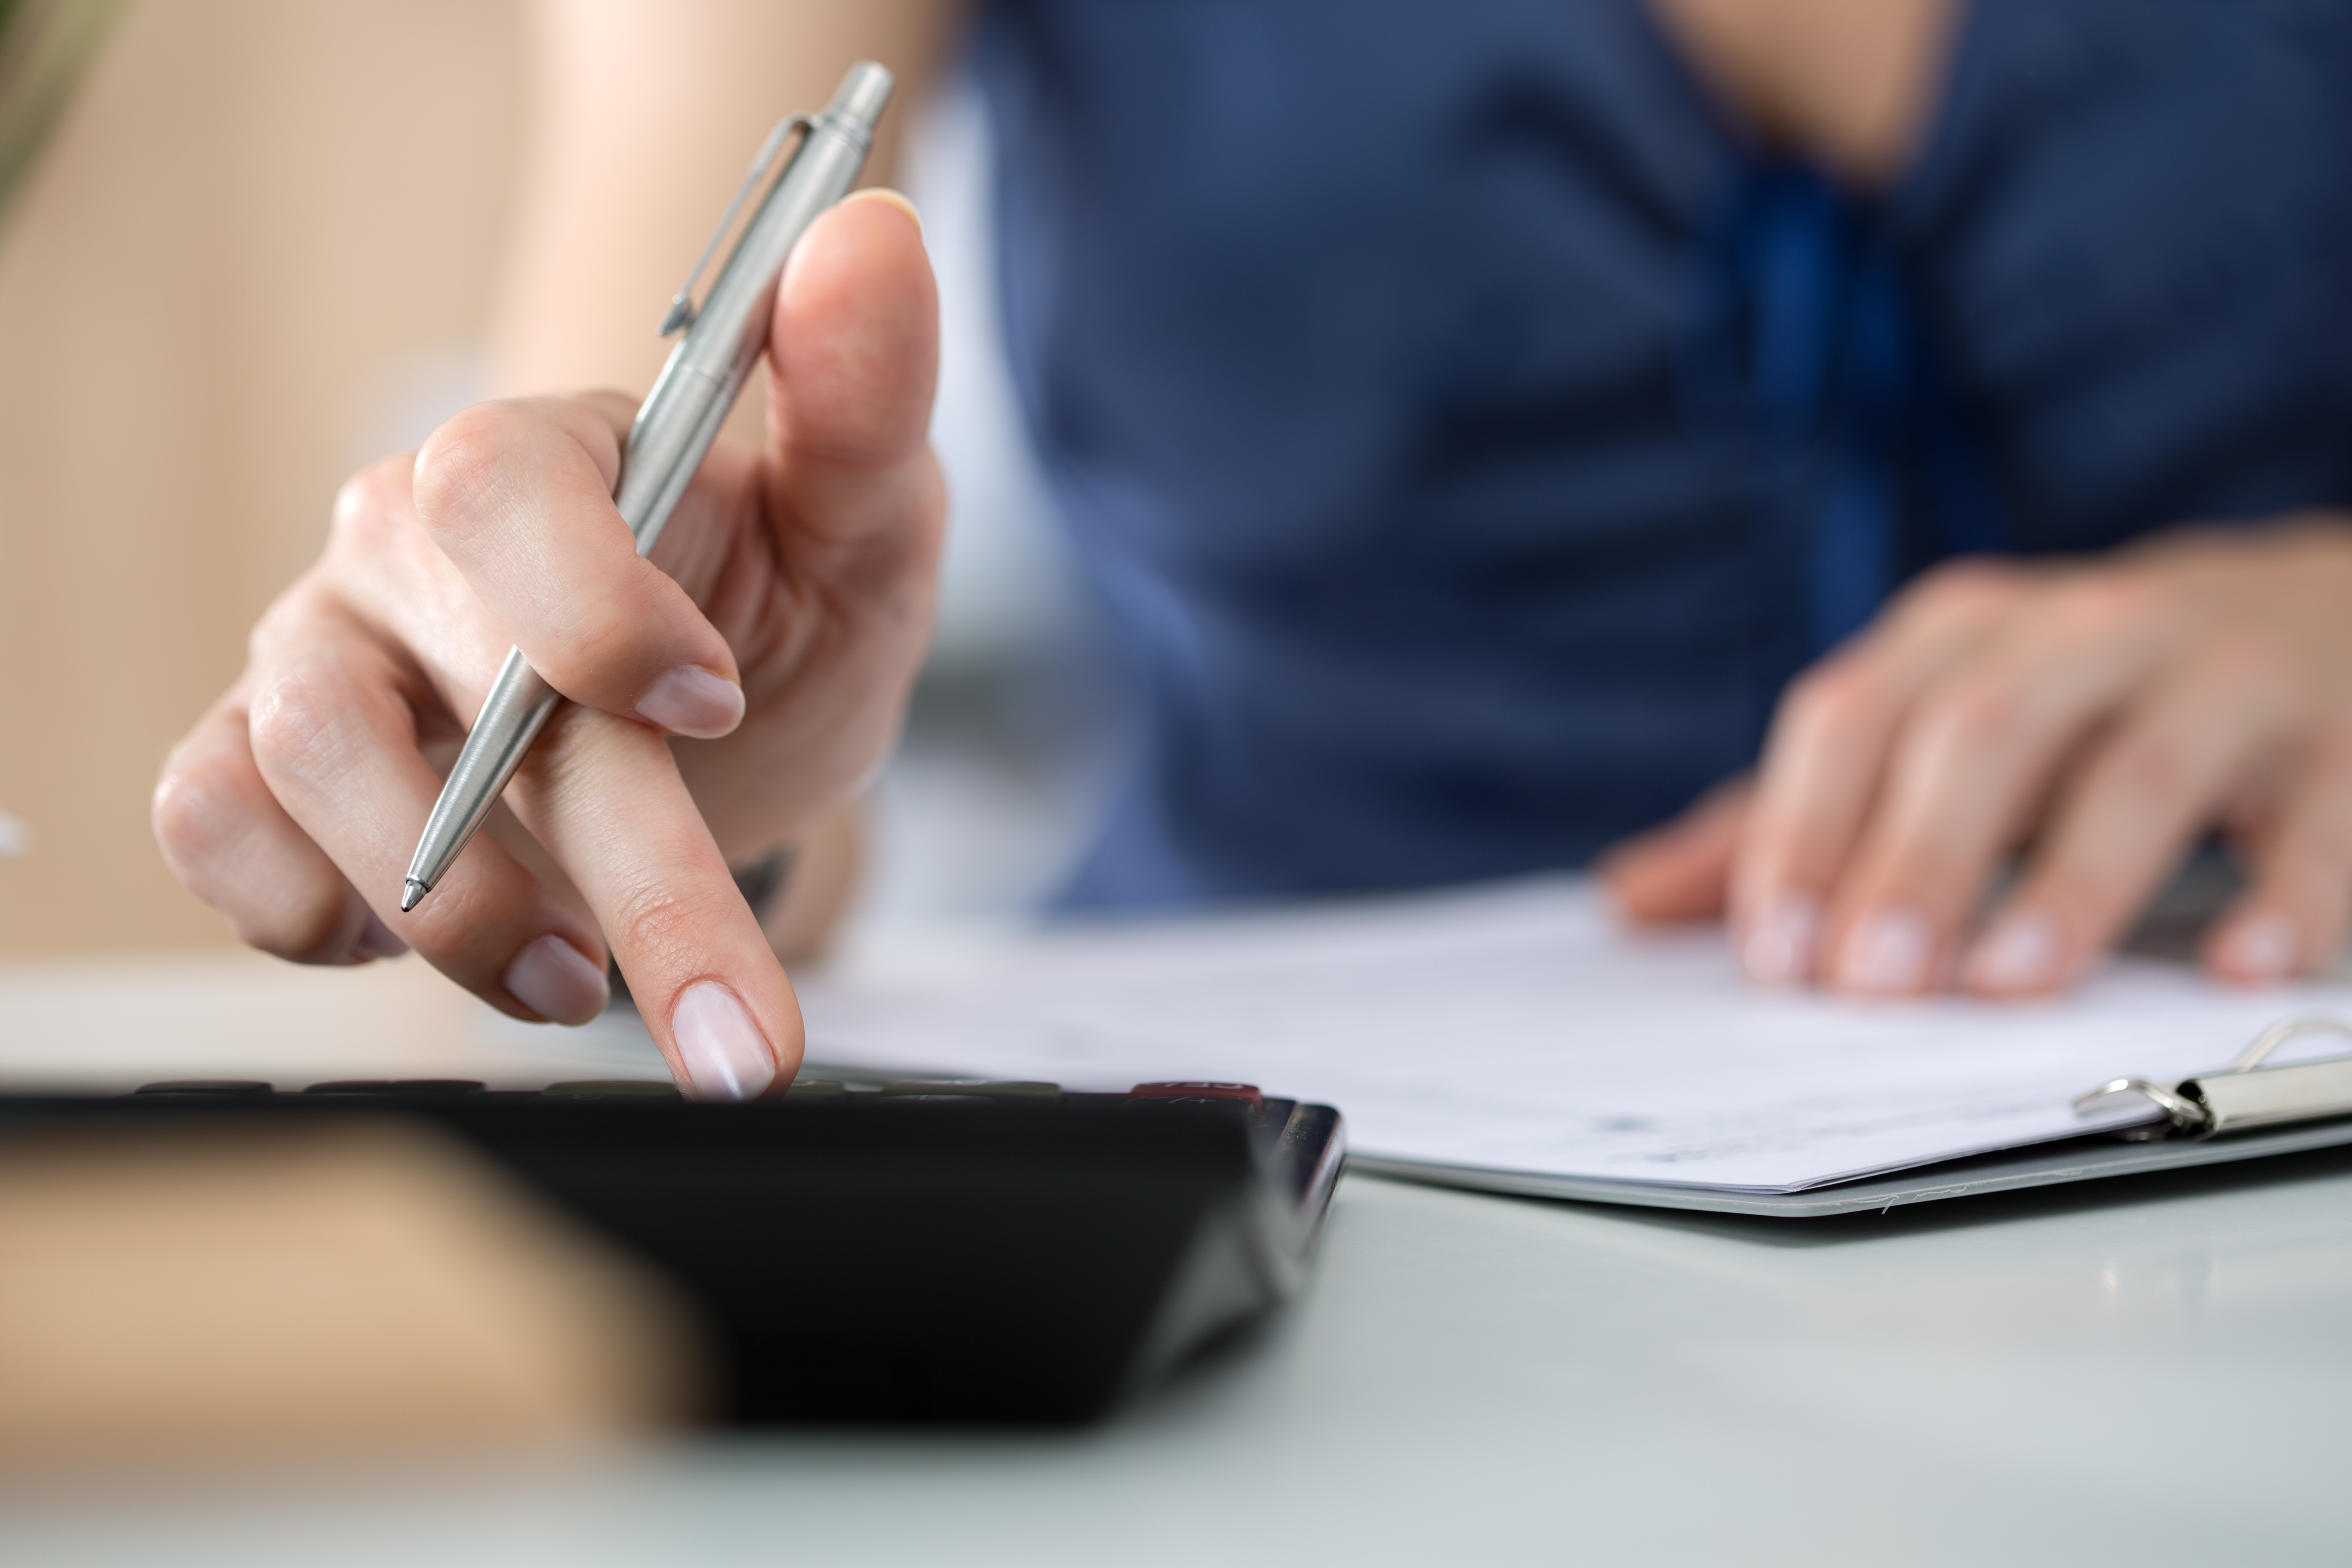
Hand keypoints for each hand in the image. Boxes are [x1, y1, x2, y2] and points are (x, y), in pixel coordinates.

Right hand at [153, 192, 942, 1095]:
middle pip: (446, 680)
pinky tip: (422, 942)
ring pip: (304, 762)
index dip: (594, 607)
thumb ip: (866, 397)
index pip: (502, 490)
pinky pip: (212, 825)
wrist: (721, 704)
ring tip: (586, 981)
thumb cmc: (782, 598)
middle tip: (741, 1026)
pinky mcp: (264, 761)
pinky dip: (299, 907)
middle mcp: (406, 541)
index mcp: (547, 457)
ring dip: (457, 911)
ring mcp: (320, 650)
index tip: (718, 705)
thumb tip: (873, 238)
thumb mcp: (866, 515)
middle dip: (615, 872)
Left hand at [1602, 517, 2351, 995]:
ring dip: (2071, 885)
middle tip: (1872, 984)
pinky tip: (2242, 972)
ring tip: (2009, 984)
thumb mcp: (1933, 729)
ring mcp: (2226, 679)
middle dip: (1916, 861)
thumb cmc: (2085, 698)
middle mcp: (2089, 634)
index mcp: (1966, 634)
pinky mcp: (2349, 739)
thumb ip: (1791, 816)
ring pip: (2139, 771)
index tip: (1774, 953)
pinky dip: (2289, 894)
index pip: (1853, 718)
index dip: (1803, 833)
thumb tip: (1628, 902)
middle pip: (1981, 736)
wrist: (2319, 614)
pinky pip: (2323, 816)